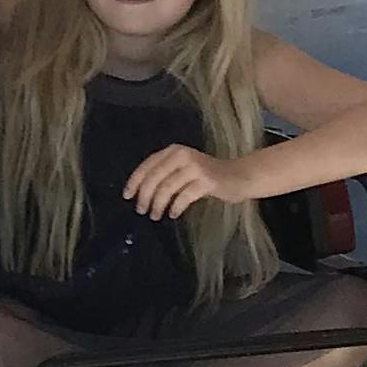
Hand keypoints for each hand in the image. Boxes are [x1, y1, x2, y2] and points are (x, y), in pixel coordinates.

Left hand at [123, 141, 245, 219]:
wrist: (240, 176)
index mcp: (173, 151)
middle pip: (154, 177)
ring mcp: (194, 167)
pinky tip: (174, 214)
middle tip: (141, 210)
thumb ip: (165, 176)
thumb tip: (140, 194)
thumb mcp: (183, 170)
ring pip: (166, 188)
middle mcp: (182, 155)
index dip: (134, 181)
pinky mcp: (206, 180)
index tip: (127, 196)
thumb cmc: (207, 176)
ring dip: (158, 204)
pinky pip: (184, 196)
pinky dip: (175, 207)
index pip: (147, 165)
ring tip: (155, 215)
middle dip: (144, 196)